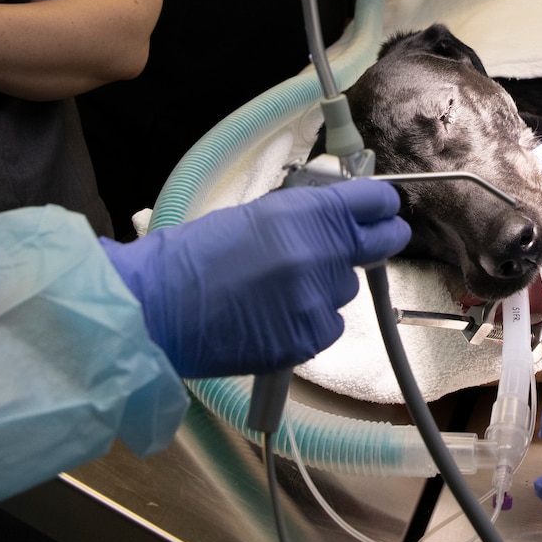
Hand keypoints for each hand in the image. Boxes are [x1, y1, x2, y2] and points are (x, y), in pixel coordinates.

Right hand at [99, 180, 409, 377]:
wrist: (156, 310)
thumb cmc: (191, 259)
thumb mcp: (252, 217)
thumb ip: (301, 217)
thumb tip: (336, 218)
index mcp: (304, 213)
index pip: (373, 202)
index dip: (381, 206)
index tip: (385, 210)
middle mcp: (318, 254)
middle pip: (379, 245)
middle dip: (378, 243)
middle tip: (372, 245)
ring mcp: (316, 300)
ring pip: (346, 291)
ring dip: (326, 289)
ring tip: (278, 293)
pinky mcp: (307, 340)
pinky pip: (329, 326)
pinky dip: (310, 324)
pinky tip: (274, 319)